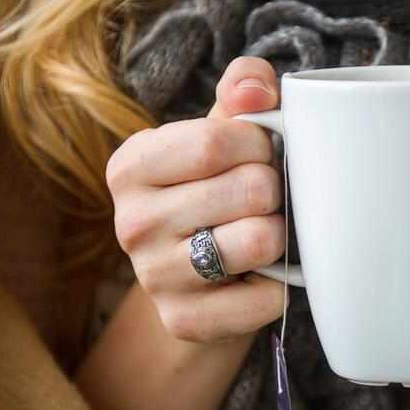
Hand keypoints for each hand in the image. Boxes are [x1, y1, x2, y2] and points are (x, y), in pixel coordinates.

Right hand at [106, 57, 287, 343]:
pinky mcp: (184, 322)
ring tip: (262, 235)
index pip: (217, 141)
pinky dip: (279, 285)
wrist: (199, 282)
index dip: (260, 145)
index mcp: (131, 166)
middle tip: (263, 202)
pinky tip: (258, 277)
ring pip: (260, 241)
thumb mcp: (221, 134)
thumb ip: (242, 92)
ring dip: (280, 236)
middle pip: (248, 190)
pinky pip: (267, 297)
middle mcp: (130, 223)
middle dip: (274, 191)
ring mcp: (153, 278)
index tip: (260, 155)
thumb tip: (259, 88)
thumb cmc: (216, 192)